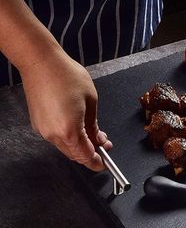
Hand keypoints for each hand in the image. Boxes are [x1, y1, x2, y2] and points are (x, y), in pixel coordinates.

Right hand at [19, 48, 111, 170]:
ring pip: (65, 147)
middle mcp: (54, 134)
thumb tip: (98, 140)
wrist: (40, 62)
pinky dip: (69, 138)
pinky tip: (78, 127)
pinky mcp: (38, 124)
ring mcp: (43, 130)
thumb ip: (94, 125)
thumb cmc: (67, 76)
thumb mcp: (91, 101)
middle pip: (75, 154)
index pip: (85, 156)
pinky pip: (56, 137)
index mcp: (70, 130)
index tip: (104, 164)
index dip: (96, 162)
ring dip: (80, 145)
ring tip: (94, 133)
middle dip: (90, 153)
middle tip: (104, 144)